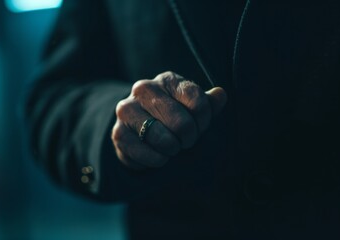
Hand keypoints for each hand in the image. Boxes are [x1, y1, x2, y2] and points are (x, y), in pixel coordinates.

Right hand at [111, 71, 226, 168]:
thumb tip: (221, 94)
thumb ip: (207, 103)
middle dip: (189, 138)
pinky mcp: (118, 133)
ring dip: (173, 150)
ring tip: (172, 147)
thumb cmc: (170, 116)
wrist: (136, 128)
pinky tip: (159, 155)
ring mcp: (127, 110)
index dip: (204, 120)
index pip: (197, 100)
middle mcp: (144, 89)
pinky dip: (158, 160)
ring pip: (164, 139)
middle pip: (182, 123)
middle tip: (185, 141)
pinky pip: (148, 155)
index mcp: (167, 80)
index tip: (200, 127)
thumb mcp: (191, 107)